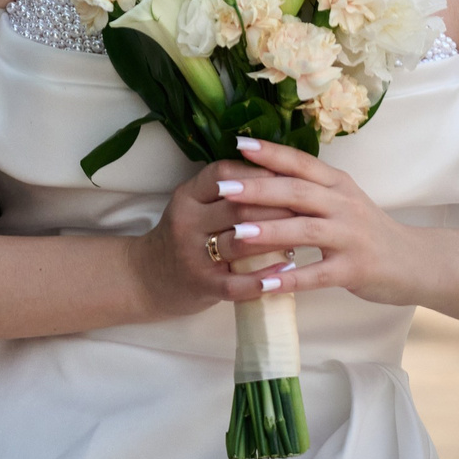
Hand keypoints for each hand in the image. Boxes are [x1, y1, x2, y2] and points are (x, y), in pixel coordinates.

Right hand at [126, 159, 304, 319]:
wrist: (146, 277)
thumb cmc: (184, 237)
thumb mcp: (195, 205)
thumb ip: (226, 190)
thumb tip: (282, 172)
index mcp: (187, 196)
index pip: (225, 174)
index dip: (261, 172)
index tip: (292, 174)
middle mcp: (186, 222)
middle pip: (239, 207)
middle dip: (279, 205)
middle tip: (312, 205)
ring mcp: (192, 256)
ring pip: (240, 243)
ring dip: (278, 239)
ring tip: (307, 235)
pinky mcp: (201, 286)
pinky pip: (236, 283)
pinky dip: (264, 278)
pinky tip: (288, 273)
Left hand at [205, 138, 428, 307]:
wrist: (415, 262)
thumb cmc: (367, 230)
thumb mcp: (342, 201)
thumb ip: (308, 190)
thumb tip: (258, 175)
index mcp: (338, 184)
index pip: (301, 162)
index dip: (271, 153)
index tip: (238, 144)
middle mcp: (345, 204)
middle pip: (298, 192)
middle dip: (258, 189)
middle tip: (223, 189)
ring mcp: (351, 237)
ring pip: (306, 230)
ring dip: (270, 231)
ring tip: (237, 233)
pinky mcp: (356, 269)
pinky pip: (319, 274)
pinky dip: (290, 279)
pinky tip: (264, 284)